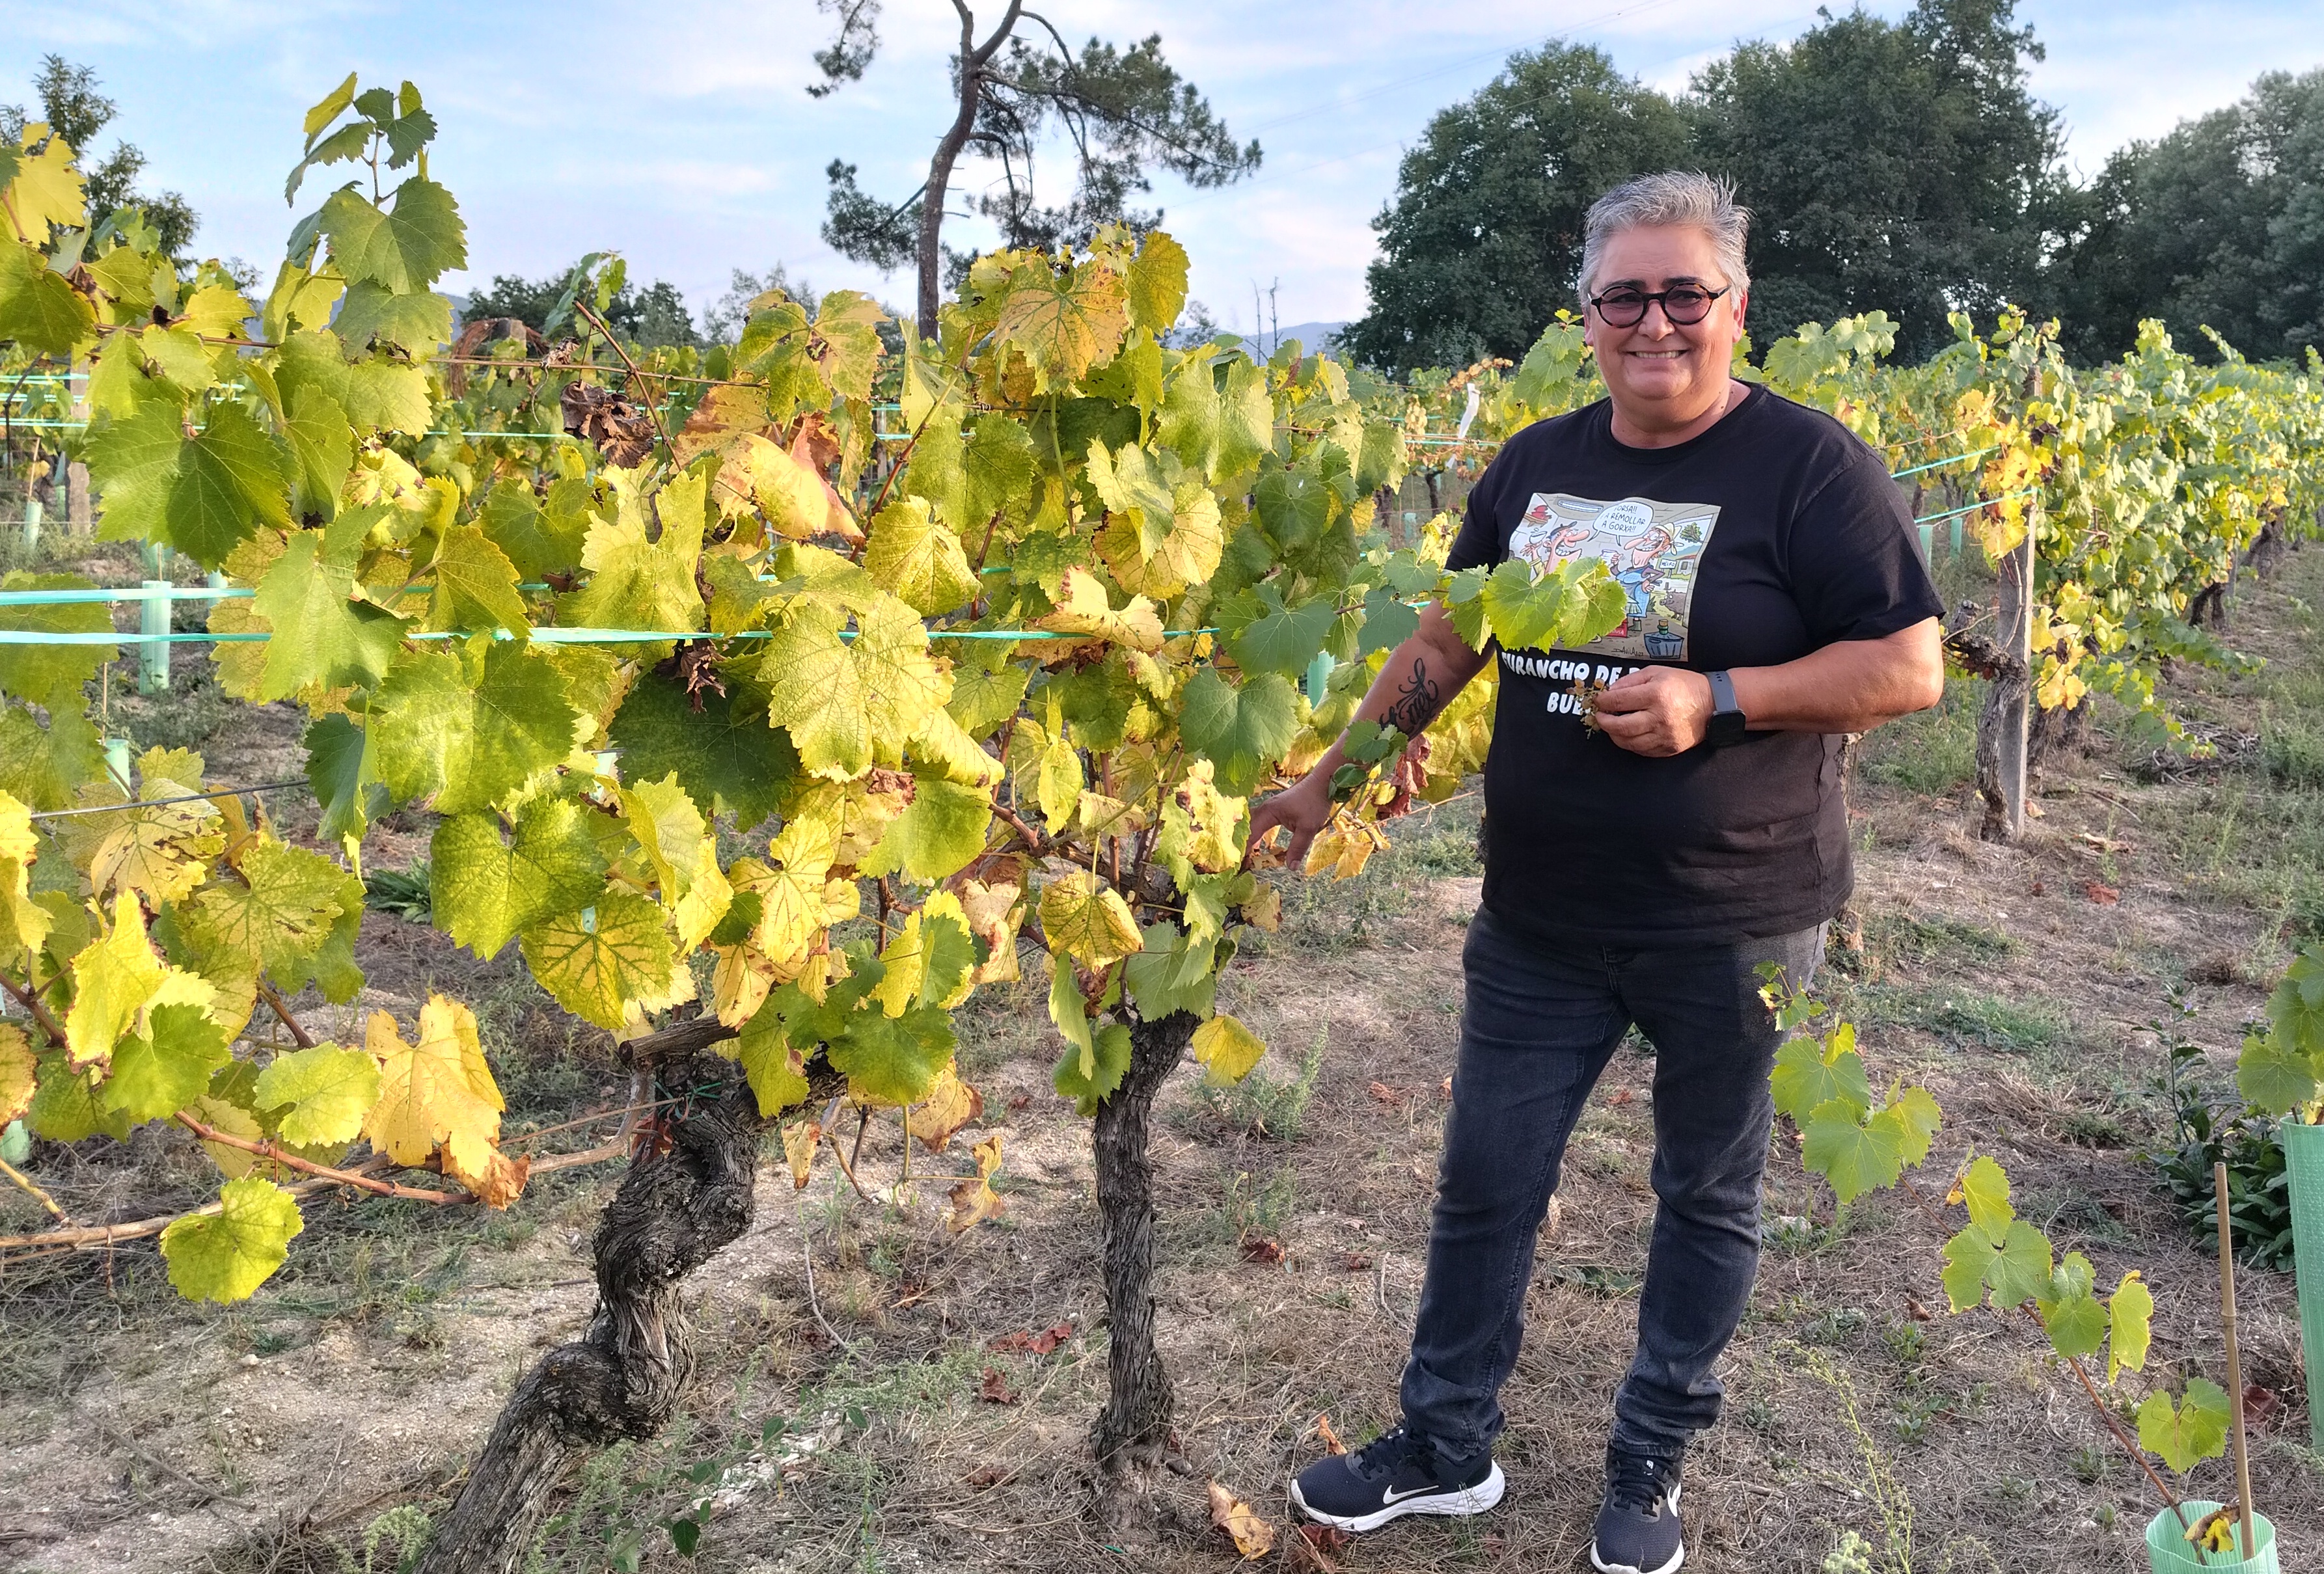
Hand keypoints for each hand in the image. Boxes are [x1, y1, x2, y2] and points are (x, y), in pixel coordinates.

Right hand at [1245, 771, 1332, 867]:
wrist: (1321, 785)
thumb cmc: (1314, 803)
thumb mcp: (1308, 828)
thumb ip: (1298, 847)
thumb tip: (1291, 867)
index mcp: (1269, 811)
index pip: (1251, 833)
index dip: (1245, 849)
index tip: (1240, 864)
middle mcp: (1264, 808)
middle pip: (1247, 828)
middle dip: (1242, 845)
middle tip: (1240, 863)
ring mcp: (1268, 807)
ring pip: (1251, 824)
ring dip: (1248, 839)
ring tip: (1245, 857)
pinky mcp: (1273, 809)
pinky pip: (1258, 822)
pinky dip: (1255, 833)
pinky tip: (1256, 844)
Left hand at [1594, 666, 1713, 755]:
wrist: (1713, 704)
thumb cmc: (1685, 685)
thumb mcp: (1657, 672)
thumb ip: (1631, 680)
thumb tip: (1611, 691)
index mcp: (1656, 694)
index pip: (1619, 701)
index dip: (1603, 702)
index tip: (1599, 701)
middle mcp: (1659, 717)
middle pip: (1620, 726)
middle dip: (1604, 722)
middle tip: (1600, 717)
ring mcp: (1664, 735)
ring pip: (1628, 742)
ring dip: (1615, 735)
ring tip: (1612, 726)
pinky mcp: (1669, 748)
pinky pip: (1642, 750)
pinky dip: (1630, 744)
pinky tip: (1628, 735)